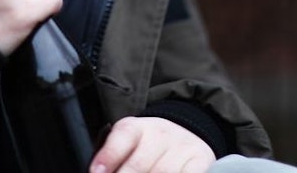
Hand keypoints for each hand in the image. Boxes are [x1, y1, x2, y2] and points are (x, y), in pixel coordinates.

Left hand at [90, 117, 215, 172]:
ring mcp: (181, 148)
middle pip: (140, 163)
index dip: (108, 156)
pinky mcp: (200, 161)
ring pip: (163, 172)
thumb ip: (114, 159)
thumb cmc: (147, 147)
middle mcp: (159, 134)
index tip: (96, 172)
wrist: (186, 134)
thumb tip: (100, 172)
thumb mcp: (128, 145)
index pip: (122, 137)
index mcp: (135, 128)